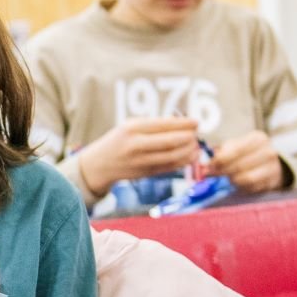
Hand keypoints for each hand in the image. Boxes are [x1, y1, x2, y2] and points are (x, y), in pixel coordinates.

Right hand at [78, 117, 199, 196]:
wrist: (99, 165)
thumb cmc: (119, 140)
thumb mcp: (130, 126)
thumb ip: (154, 125)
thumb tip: (182, 123)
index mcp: (132, 129)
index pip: (163, 125)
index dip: (184, 124)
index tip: (196, 122)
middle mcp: (136, 145)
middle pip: (170, 141)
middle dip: (188, 137)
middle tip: (197, 134)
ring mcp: (140, 161)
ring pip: (172, 156)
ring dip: (188, 151)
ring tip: (196, 145)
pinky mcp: (145, 174)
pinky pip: (169, 168)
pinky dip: (183, 162)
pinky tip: (190, 156)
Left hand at [208, 131, 286, 192]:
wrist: (272, 164)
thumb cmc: (248, 153)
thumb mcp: (238, 146)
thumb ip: (222, 152)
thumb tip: (206, 163)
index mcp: (257, 139)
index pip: (235, 151)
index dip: (219, 159)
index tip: (208, 165)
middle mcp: (268, 152)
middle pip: (239, 165)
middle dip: (221, 171)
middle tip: (210, 175)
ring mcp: (272, 167)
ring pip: (246, 178)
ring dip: (231, 180)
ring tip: (225, 179)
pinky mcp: (272, 181)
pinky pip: (251, 187)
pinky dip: (240, 188)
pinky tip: (235, 184)